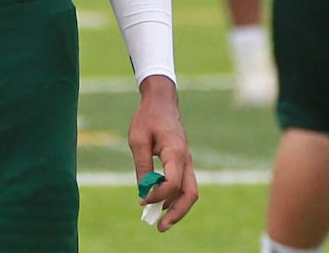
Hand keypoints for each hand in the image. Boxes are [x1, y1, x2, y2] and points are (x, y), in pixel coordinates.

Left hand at [128, 75, 197, 231]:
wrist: (161, 101)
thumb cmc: (148, 117)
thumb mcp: (138, 139)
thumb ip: (142, 166)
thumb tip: (143, 192)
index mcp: (175, 151)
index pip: (173, 182)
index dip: (158, 195)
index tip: (142, 199)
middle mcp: (186, 159)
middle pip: (190, 193)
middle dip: (177, 213)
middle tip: (160, 227)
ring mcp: (187, 161)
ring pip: (190, 191)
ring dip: (177, 209)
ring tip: (161, 221)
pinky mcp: (183, 162)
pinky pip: (184, 184)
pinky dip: (175, 197)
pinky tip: (162, 204)